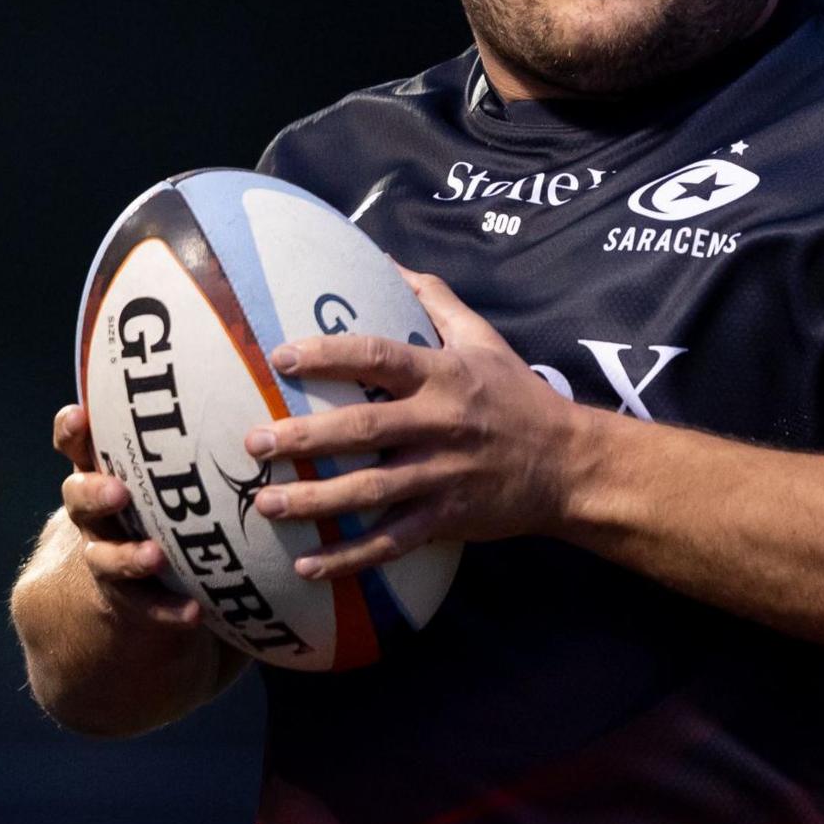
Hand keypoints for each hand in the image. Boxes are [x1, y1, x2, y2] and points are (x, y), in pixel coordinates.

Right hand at [52, 404, 202, 628]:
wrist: (135, 582)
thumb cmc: (163, 502)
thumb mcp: (165, 470)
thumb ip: (191, 438)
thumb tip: (251, 383)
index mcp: (102, 474)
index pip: (76, 447)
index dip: (71, 432)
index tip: (79, 414)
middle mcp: (96, 516)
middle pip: (79, 499)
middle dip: (94, 492)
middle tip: (118, 491)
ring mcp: (106, 557)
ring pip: (104, 557)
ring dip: (128, 556)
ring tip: (154, 556)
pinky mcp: (129, 600)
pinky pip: (144, 606)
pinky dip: (167, 608)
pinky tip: (193, 613)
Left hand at [244, 268, 598, 581]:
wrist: (569, 464)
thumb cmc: (517, 396)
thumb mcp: (483, 338)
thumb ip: (434, 298)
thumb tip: (385, 256)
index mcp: (442, 376)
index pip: (378, 357)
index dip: (329, 355)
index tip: (281, 357)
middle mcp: (439, 424)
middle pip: (363, 430)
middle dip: (305, 437)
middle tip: (254, 443)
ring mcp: (442, 476)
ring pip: (369, 492)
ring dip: (314, 501)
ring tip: (265, 505)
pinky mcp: (446, 520)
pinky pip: (391, 541)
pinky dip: (350, 558)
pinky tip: (307, 567)